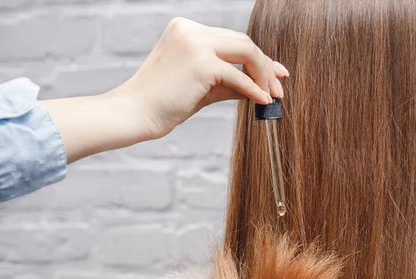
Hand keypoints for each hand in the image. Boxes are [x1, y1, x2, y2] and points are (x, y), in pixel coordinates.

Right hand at [42, 17, 288, 162]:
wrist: (135, 113)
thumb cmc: (165, 103)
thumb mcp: (203, 87)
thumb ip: (230, 82)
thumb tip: (261, 88)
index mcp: (187, 29)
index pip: (233, 40)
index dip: (259, 58)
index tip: (277, 74)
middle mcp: (190, 30)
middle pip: (243, 42)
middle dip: (266, 66)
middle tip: (280, 89)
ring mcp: (194, 43)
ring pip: (246, 52)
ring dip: (264, 75)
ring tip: (273, 96)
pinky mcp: (200, 62)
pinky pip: (238, 76)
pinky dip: (254, 89)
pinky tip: (263, 102)